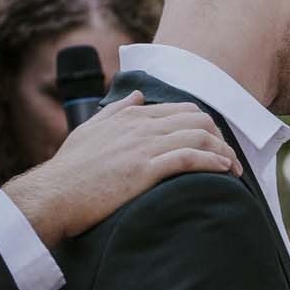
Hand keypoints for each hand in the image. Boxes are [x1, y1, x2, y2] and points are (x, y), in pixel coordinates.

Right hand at [1, 91, 242, 245]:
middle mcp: (140, 126)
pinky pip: (189, 158)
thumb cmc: (70, 169)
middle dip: (221, 137)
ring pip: (198, 137)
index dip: (205, 126)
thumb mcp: (90, 130)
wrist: (54, 195)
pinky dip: (212, 161)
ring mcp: (143, 146)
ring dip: (224, 152)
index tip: (216, 143)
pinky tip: (224, 170)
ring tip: (235, 169)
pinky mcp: (144, 169)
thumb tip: (136, 94)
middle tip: (231, 158)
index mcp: (130, 116)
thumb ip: (116, 110)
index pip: (182, 110)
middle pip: (197, 120)